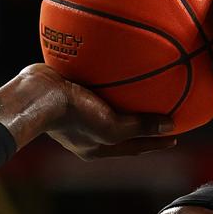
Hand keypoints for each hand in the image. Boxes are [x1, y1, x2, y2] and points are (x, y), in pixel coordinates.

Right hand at [0, 64, 174, 158]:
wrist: (36, 94)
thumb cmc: (73, 116)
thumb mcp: (112, 127)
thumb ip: (141, 126)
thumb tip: (171, 124)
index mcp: (97, 148)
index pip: (134, 147)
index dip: (156, 143)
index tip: (175, 137)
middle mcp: (87, 133)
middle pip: (122, 129)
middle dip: (142, 124)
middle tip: (163, 115)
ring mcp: (76, 113)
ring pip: (109, 106)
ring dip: (125, 101)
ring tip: (144, 89)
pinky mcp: (69, 92)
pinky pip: (96, 86)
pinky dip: (110, 80)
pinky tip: (118, 66)